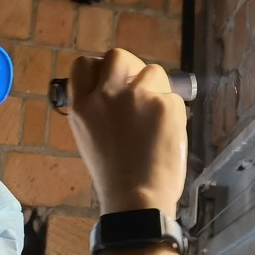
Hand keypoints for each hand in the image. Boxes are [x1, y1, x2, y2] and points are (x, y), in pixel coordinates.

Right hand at [68, 49, 187, 214]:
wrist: (137, 198)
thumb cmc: (113, 176)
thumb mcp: (88, 137)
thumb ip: (96, 109)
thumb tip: (114, 90)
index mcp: (82, 106)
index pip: (83, 65)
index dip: (99, 69)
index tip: (110, 80)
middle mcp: (106, 95)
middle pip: (118, 56)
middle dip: (131, 67)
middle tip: (139, 86)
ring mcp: (137, 96)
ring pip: (152, 71)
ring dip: (156, 87)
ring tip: (156, 115)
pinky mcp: (164, 104)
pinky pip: (172, 95)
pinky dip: (172, 110)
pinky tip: (167, 132)